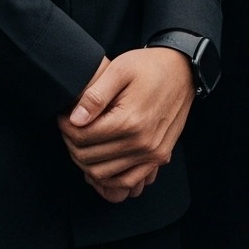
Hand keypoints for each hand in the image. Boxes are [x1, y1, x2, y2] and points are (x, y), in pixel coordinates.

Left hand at [58, 49, 194, 199]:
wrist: (184, 70)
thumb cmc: (151, 67)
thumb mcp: (120, 69)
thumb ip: (95, 96)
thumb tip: (74, 119)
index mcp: (130, 121)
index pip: (82, 138)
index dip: (65, 127)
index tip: (64, 116)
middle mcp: (143, 142)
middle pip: (88, 158)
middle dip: (72, 143)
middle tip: (71, 127)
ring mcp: (152, 152)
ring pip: (102, 174)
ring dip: (85, 161)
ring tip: (84, 141)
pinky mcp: (159, 156)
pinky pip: (127, 181)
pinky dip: (109, 179)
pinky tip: (100, 162)